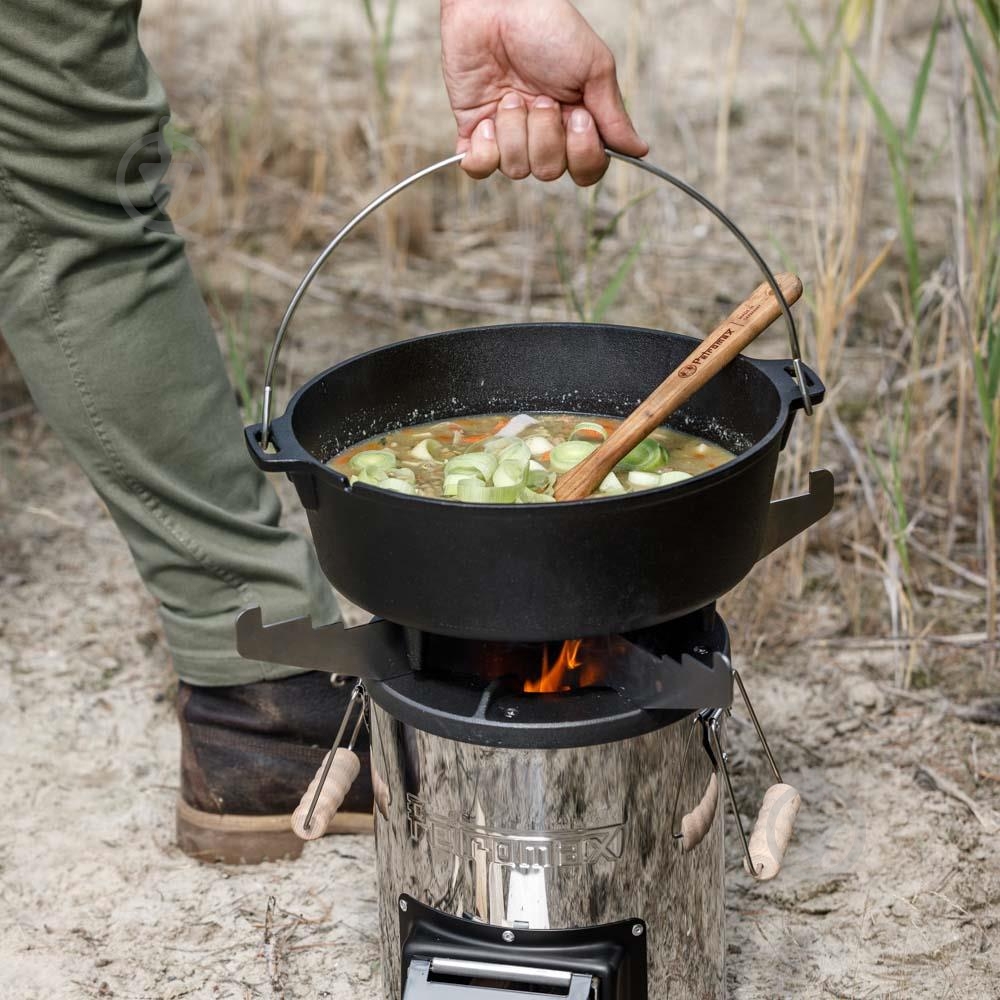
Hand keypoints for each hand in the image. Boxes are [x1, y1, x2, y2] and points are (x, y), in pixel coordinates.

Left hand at [440, 0, 647, 185]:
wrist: (498, 2)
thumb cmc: (549, 26)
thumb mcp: (594, 68)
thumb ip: (613, 116)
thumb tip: (639, 151)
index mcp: (575, 123)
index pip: (586, 170)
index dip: (583, 155)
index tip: (579, 118)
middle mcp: (542, 135)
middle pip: (549, 172)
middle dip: (546, 135)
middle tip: (541, 97)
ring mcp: (508, 135)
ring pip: (516, 169)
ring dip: (515, 129)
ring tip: (511, 95)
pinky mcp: (474, 133)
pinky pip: (479, 169)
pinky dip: (484, 150)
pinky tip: (486, 120)